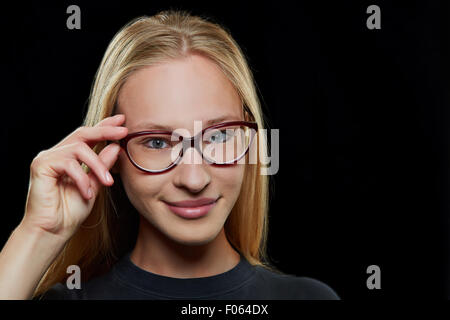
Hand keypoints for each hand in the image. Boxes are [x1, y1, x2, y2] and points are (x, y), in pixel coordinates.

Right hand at [22, 114, 127, 240]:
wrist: (53, 231)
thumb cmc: (71, 211)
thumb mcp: (95, 185)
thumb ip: (103, 165)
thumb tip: (115, 146)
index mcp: (70, 157)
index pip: (88, 136)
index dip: (105, 126)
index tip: (122, 121)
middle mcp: (57, 154)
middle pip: (83, 133)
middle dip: (105, 131)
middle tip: (124, 132)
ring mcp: (47, 158)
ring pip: (79, 148)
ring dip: (98, 166)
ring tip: (107, 183)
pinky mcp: (41, 165)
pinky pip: (68, 163)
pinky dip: (82, 178)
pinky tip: (87, 193)